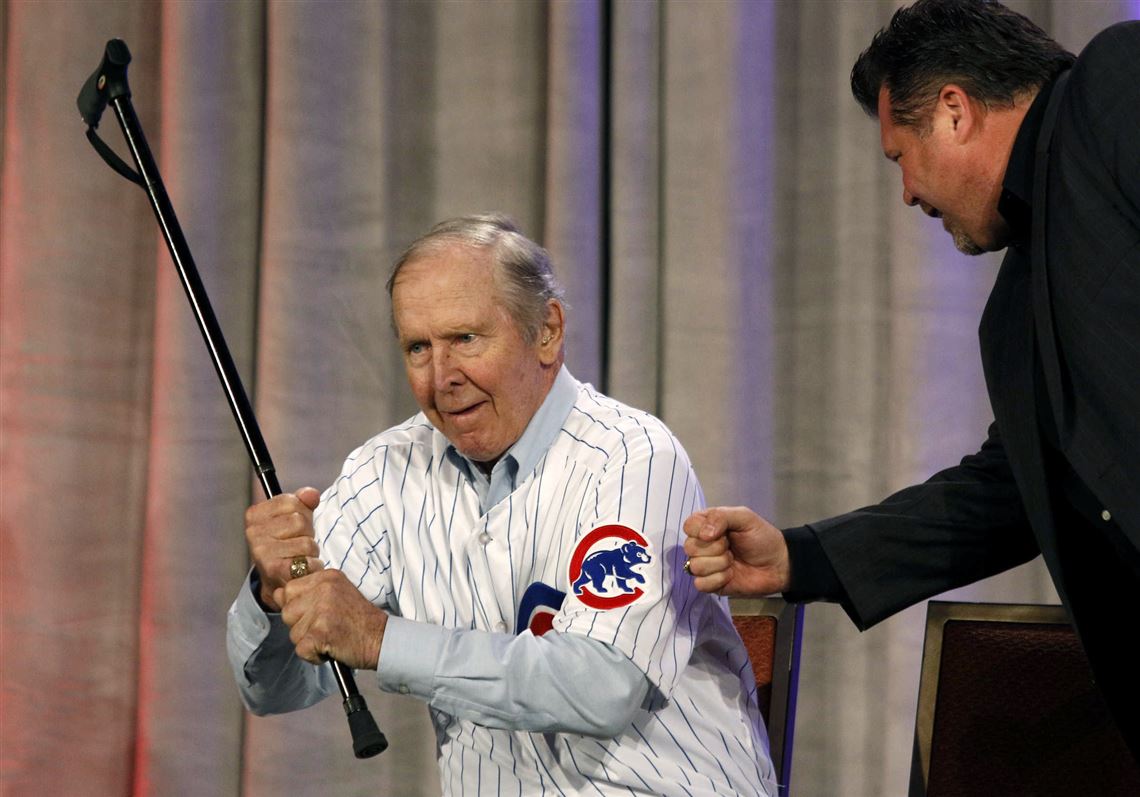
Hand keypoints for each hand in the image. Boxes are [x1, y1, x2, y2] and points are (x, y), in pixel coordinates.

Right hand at [245, 487, 323, 610]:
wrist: (278, 581)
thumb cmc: (286, 546)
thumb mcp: (293, 517)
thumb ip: (303, 502)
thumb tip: (311, 494)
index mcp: (255, 515)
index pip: (292, 501)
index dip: (302, 513)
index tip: (294, 526)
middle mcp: (253, 532)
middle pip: (300, 521)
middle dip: (307, 534)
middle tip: (298, 545)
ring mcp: (262, 551)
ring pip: (306, 542)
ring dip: (311, 552)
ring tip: (299, 558)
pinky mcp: (273, 570)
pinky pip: (306, 561)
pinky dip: (312, 566)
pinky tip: (302, 570)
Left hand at [274, 570, 386, 669]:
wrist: (381, 639)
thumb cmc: (358, 620)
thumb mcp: (336, 593)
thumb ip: (308, 591)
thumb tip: (277, 593)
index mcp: (326, 577)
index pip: (289, 589)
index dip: (297, 606)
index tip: (316, 613)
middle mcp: (324, 589)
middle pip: (287, 611)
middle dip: (300, 625)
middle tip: (324, 627)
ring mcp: (322, 610)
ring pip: (292, 633)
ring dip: (307, 641)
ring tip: (329, 637)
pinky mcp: (321, 632)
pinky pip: (300, 649)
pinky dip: (313, 656)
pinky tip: (329, 648)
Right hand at [682, 506, 789, 595]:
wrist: (778, 564)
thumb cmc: (763, 538)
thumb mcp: (744, 517)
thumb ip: (721, 516)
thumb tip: (703, 535)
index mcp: (707, 525)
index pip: (689, 525)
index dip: (701, 530)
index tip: (720, 532)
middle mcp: (703, 544)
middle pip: (690, 547)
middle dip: (715, 548)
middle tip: (731, 546)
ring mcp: (706, 565)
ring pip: (694, 566)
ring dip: (718, 564)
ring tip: (732, 560)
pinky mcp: (711, 584)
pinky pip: (700, 584)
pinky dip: (718, 579)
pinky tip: (730, 575)